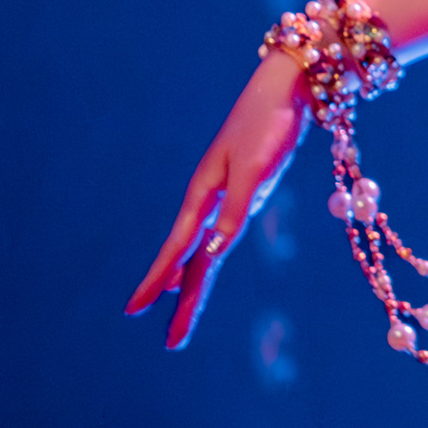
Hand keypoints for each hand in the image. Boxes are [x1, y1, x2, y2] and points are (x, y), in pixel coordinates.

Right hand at [124, 52, 309, 347]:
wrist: (292, 85)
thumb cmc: (270, 123)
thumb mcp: (254, 170)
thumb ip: (235, 212)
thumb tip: (214, 253)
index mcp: (205, 194)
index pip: (180, 249)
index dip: (158, 280)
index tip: (135, 311)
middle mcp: (211, 196)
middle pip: (193, 257)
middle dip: (183, 299)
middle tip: (172, 342)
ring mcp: (228, 191)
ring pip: (205, 245)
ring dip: (192, 278)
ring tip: (171, 307)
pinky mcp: (249, 183)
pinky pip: (221, 229)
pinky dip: (208, 250)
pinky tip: (203, 258)